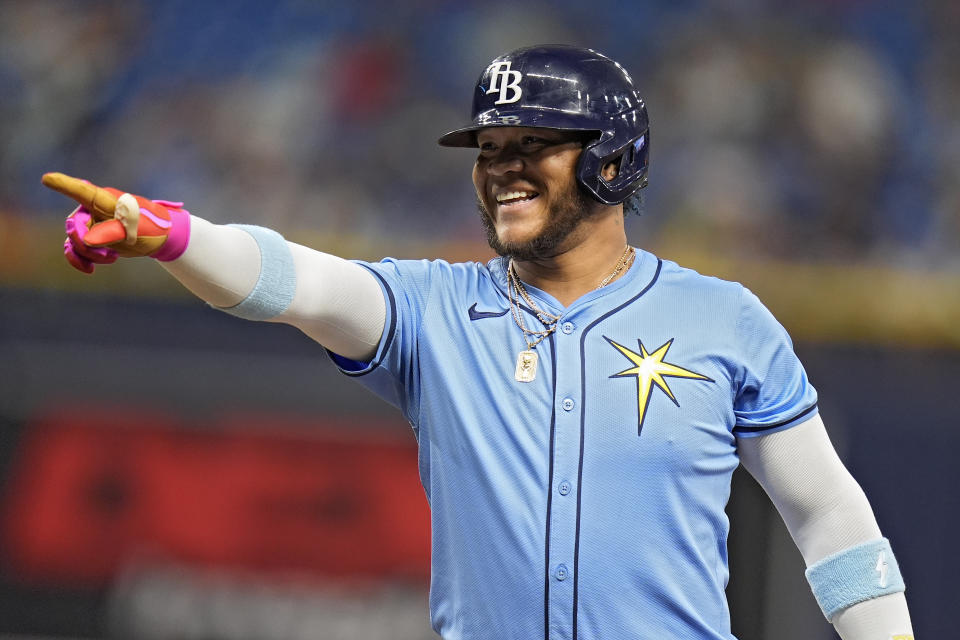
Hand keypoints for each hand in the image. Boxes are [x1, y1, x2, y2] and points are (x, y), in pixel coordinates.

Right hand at [42, 172, 190, 273]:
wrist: (158, 237)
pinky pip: (76, 250)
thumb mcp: (132, 229)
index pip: (80, 191)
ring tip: (111, 258)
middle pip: (74, 227)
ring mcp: (90, 223)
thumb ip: (109, 232)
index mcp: (103, 200)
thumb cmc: (148, 227)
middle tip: (109, 255)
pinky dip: (81, 260)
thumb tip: (86, 241)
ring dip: (89, 254)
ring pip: (75, 241)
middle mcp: (91, 209)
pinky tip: (90, 269)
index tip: (47, 179)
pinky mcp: (91, 237)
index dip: (63, 185)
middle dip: (87, 244)